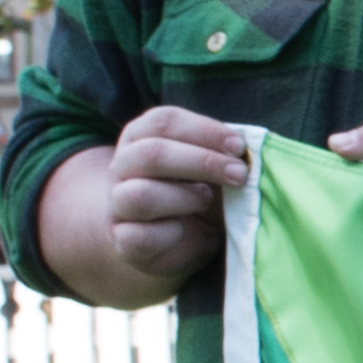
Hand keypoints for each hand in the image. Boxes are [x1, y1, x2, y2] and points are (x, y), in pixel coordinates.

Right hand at [92, 106, 250, 290]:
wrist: (175, 241)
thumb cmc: (196, 192)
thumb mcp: (212, 168)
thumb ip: (223, 154)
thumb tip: (245, 152)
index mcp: (141, 137)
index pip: (164, 121)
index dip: (205, 130)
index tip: (240, 146)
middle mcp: (122, 166)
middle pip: (152, 154)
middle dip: (203, 162)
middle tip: (239, 174)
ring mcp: (118, 204)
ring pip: (141, 196)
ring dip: (185, 198)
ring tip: (205, 201)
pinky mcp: (123, 240)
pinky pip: (141, 236)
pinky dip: (171, 234)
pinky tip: (184, 230)